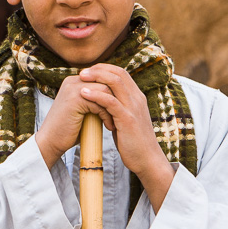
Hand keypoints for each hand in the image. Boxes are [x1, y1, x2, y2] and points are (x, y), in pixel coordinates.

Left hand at [34, 66, 175, 209]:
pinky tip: (83, 93)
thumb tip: (102, 103)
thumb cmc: (133, 142)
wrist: (147, 159)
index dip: (104, 68)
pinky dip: (96, 95)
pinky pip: (111, 102)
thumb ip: (117, 109)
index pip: (121, 73)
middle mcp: (137, 99)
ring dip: (96, 77)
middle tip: (82, 71)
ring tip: (80, 77)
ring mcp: (133, 108)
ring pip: (115, 83)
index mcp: (136, 97)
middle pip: (118, 73)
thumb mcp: (126, 120)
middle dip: (99, 69)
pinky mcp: (128, 119)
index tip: (89, 71)